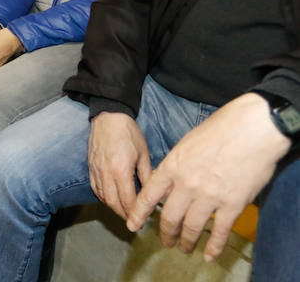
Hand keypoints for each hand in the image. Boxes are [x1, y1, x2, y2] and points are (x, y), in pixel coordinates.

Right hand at [88, 111, 151, 220]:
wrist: (108, 117)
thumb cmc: (128, 132)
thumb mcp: (143, 153)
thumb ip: (146, 175)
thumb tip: (154, 192)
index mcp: (121, 170)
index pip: (127, 200)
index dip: (135, 213)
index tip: (142, 220)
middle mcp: (106, 173)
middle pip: (113, 202)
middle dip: (124, 214)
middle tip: (133, 221)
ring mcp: (96, 171)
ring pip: (103, 197)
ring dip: (113, 207)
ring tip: (124, 212)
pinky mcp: (90, 167)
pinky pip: (95, 188)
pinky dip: (103, 197)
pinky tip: (111, 198)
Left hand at [126, 93, 290, 260]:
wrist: (252, 129)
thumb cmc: (220, 130)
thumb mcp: (187, 144)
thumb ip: (177, 165)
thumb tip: (169, 181)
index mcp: (172, 167)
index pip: (149, 196)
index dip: (138, 213)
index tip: (132, 224)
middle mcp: (186, 185)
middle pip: (169, 217)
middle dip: (165, 233)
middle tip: (165, 241)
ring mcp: (209, 196)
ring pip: (191, 227)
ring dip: (186, 241)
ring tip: (184, 248)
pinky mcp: (232, 205)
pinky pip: (220, 231)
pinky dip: (214, 246)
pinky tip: (209, 254)